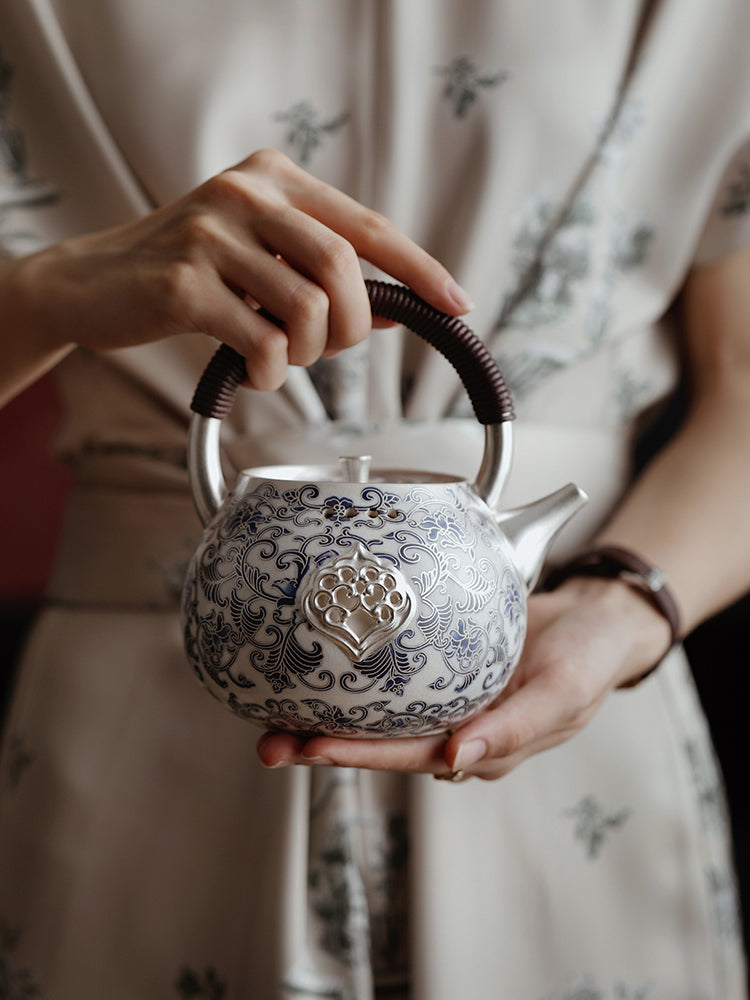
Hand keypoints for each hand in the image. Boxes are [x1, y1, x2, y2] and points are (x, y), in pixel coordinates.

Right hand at [2, 148, 472, 395]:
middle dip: (352, 326)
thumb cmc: (189, 272)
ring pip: (306, 310)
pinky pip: (261, 344)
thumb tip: (395, 311)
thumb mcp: (258, 255)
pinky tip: (250, 368)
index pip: (366, 225)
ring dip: (305, 354)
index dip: (419, 269)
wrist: (94, 282)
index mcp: (274, 178)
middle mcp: (245, 193)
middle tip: (329, 348)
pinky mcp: (181, 285)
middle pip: (342, 269)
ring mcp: (209, 235)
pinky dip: (269, 373)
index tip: (457, 304)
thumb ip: (319, 274)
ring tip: (277, 354)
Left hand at [256, 577, 670, 779]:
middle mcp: (455, 728)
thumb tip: (456, 760)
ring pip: (377, 714)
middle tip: (268, 740)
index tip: (312, 748)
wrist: (596, 620)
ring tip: (270, 712)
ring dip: (326, 714)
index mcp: (482, 747)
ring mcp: (444, 698)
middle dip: (323, 745)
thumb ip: (514, 730)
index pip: (409, 757)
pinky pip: (391, 678)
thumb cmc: (588, 661)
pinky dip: (354, 676)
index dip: (359, 756)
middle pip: (380, 743)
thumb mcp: (562, 694)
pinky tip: (318, 662)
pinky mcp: (439, 666)